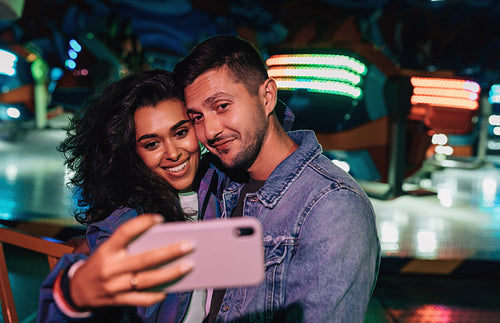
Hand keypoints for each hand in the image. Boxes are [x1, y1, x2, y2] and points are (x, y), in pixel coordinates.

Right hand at [70, 214, 193, 307]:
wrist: (77, 291)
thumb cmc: (101, 264)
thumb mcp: (108, 250)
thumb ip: (129, 245)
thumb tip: (162, 241)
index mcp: (106, 250)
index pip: (124, 232)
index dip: (142, 223)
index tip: (160, 218)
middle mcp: (110, 268)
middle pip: (144, 259)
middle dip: (169, 252)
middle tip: (189, 245)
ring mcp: (114, 286)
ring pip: (147, 280)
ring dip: (171, 273)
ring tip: (189, 265)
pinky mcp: (119, 301)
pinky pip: (142, 299)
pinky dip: (158, 294)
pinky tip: (172, 288)